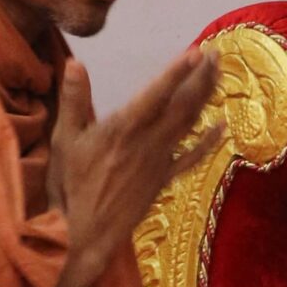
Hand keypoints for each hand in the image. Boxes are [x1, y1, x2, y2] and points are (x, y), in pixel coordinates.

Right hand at [48, 47, 220, 286]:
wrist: (83, 233)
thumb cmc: (69, 186)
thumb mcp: (64, 139)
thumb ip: (73, 100)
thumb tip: (74, 63)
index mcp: (123, 129)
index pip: (156, 94)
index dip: (177, 72)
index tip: (195, 52)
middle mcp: (148, 142)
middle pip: (183, 105)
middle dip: (201, 78)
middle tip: (216, 54)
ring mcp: (160, 162)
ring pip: (189, 125)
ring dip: (206, 98)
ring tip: (218, 75)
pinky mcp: (163, 180)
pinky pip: (192, 158)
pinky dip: (208, 141)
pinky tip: (222, 126)